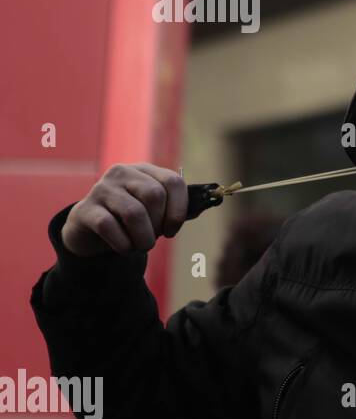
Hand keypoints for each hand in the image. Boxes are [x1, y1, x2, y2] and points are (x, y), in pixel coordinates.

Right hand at [60, 163, 188, 256]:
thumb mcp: (154, 210)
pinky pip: (110, 227)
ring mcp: (101, 189)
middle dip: (158, 224)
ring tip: (141, 246)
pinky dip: (123, 244)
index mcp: (144, 170)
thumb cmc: (130, 221)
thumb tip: (207, 201)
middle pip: (154, 196)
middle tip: (152, 239)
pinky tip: (124, 248)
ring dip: (143, 238)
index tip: (172, 230)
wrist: (89, 230)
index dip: (179, 210)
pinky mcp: (85, 209)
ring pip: (134, 213)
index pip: (173, 182)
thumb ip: (176, 207)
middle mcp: (122, 172)